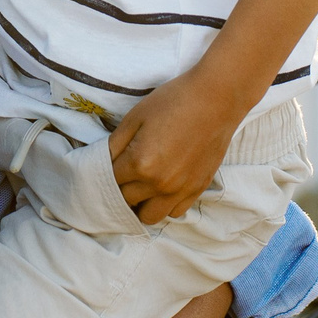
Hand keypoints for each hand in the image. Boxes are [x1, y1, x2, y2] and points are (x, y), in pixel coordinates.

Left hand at [107, 71, 239, 224]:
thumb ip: (114, 144)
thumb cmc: (173, 101)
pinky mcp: (197, 190)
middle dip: (120, 189)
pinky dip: (164, 205)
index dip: (103, 173)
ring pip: (149, 216)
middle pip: (126, 201)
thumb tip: (101, 162)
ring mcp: (180, 190)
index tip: (105, 167)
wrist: (215, 100)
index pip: (109, 182)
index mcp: (140, 163)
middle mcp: (159, 183)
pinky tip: (162, 188)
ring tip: (141, 186)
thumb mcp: (135, 117)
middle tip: (121, 174)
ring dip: (141, 204)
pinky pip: (174, 212)